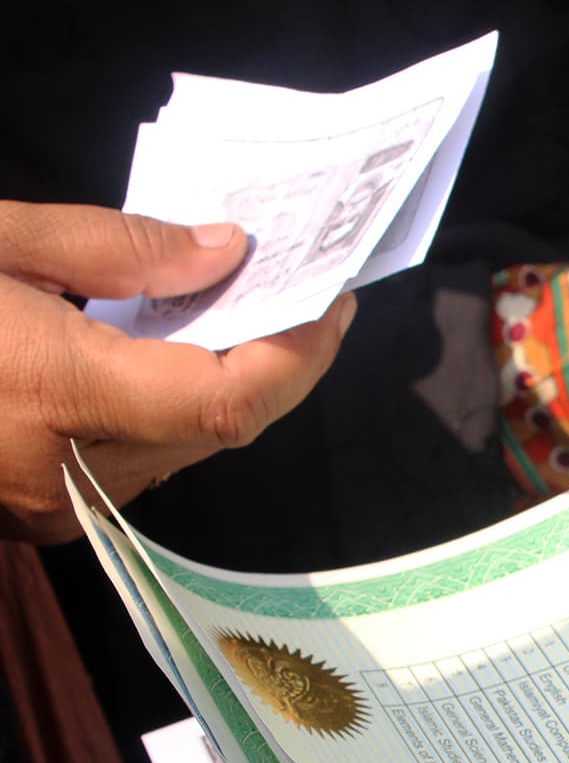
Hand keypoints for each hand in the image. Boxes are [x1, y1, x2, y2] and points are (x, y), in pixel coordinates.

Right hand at [0, 201, 354, 543]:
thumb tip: (225, 252)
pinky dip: (167, 410)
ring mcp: (53, 508)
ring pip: (184, 449)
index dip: (296, 356)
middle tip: (304, 295)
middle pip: (218, 428)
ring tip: (244, 314)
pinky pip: (137, 461)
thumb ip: (116, 249)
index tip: (333, 304)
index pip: (224, 399)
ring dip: (224, 387)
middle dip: (274, 362)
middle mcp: (62, 476)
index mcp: (46, 392)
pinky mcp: (42, 514)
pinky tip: (168, 356)